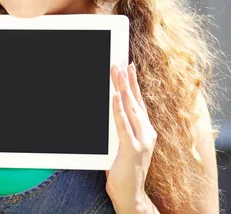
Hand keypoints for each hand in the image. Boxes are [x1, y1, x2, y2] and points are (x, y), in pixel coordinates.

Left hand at [105, 64, 157, 212]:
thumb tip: (110, 108)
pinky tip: (115, 98)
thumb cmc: (124, 168)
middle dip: (127, 81)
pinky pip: (123, 125)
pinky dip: (119, 110)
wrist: (131, 193)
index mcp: (145, 130)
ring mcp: (142, 140)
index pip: (139, 102)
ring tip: (117, 74)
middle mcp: (147, 132)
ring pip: (131, 109)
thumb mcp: (124, 143)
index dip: (134, 84)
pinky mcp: (132, 148)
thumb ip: (120, 127)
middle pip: (136, 101)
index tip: (129, 67)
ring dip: (123, 90)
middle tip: (121, 64)